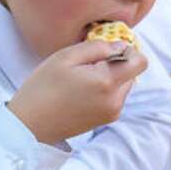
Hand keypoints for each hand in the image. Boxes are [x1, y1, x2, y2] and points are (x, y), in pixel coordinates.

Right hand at [6, 39, 144, 143]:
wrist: (29, 124)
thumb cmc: (43, 87)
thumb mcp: (65, 57)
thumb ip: (98, 47)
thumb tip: (121, 45)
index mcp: (107, 82)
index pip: (140, 62)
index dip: (127, 51)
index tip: (106, 51)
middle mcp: (115, 100)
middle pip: (131, 73)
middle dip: (115, 65)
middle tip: (86, 65)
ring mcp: (112, 113)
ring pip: (123, 85)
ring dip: (109, 78)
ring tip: (81, 80)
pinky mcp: (105, 120)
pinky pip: (115, 98)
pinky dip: (104, 91)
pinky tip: (80, 92)